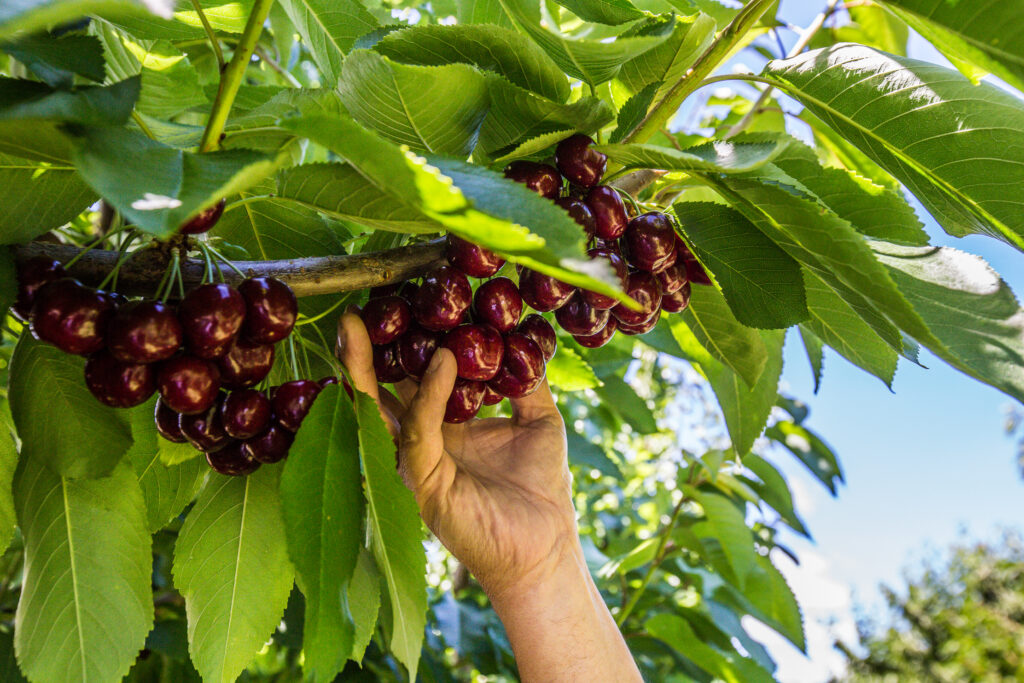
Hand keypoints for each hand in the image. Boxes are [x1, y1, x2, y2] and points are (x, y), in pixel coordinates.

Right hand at [336, 311, 576, 598]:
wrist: (546, 547)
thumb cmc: (541, 489)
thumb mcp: (539, 420)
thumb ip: (526, 380)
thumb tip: (526, 337)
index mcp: (441, 426)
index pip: (410, 377)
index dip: (403, 341)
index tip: (401, 299)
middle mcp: (419, 442)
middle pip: (380, 389)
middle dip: (365, 350)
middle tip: (358, 307)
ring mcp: (415, 463)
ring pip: (378, 410)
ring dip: (368, 366)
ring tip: (361, 323)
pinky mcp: (424, 483)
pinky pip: (419, 432)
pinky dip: (429, 395)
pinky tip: (442, 361)